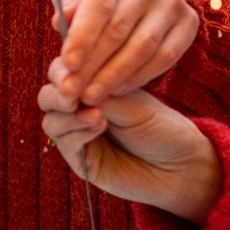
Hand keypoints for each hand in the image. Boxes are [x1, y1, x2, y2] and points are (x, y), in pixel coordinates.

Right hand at [36, 81, 222, 222]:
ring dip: (67, 113)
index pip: (65, 70)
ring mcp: (78, 135)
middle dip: (58, 90)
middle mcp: (81, 109)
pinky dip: (76, 131)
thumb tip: (68, 80)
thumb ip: (98, 90)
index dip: (64, 66)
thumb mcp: (132, 100)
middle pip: (50, 94)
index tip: (75, 64)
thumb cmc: (161, 127)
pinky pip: (64, 143)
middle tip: (72, 93)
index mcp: (94, 86)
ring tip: (95, 114)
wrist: (180, 165)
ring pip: (51, 119)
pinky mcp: (80, 160)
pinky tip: (98, 125)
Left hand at [54, 0, 200, 104]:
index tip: (67, 65)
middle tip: (73, 90)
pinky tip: (117, 89)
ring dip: (114, 76)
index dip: (82, 36)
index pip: (99, 2)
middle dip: (93, 64)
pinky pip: (165, 56)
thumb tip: (63, 22)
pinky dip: (139, 77)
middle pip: (120, 28)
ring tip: (90, 96)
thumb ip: (65, 4)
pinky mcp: (188, 20)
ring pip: (143, 46)